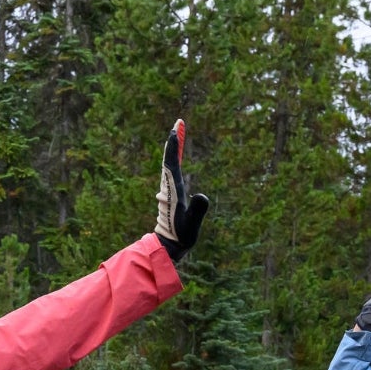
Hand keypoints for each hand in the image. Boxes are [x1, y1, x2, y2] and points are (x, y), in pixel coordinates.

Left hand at [154, 120, 209, 261]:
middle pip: (170, 158)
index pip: (172, 161)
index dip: (174, 144)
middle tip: (178, 123)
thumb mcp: (192, 223)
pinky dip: (174, 160)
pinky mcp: (170, 195)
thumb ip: (198, 210)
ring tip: (178, 133)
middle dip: (174, 140)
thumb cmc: (181, 236)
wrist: (168, 246)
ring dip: (174, 148)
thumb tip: (202, 195)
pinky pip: (172, 172)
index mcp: (173, 189)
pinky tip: (176, 158)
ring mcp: (168, 190)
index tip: (176, 127)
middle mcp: (168, 186)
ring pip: (169, 164)